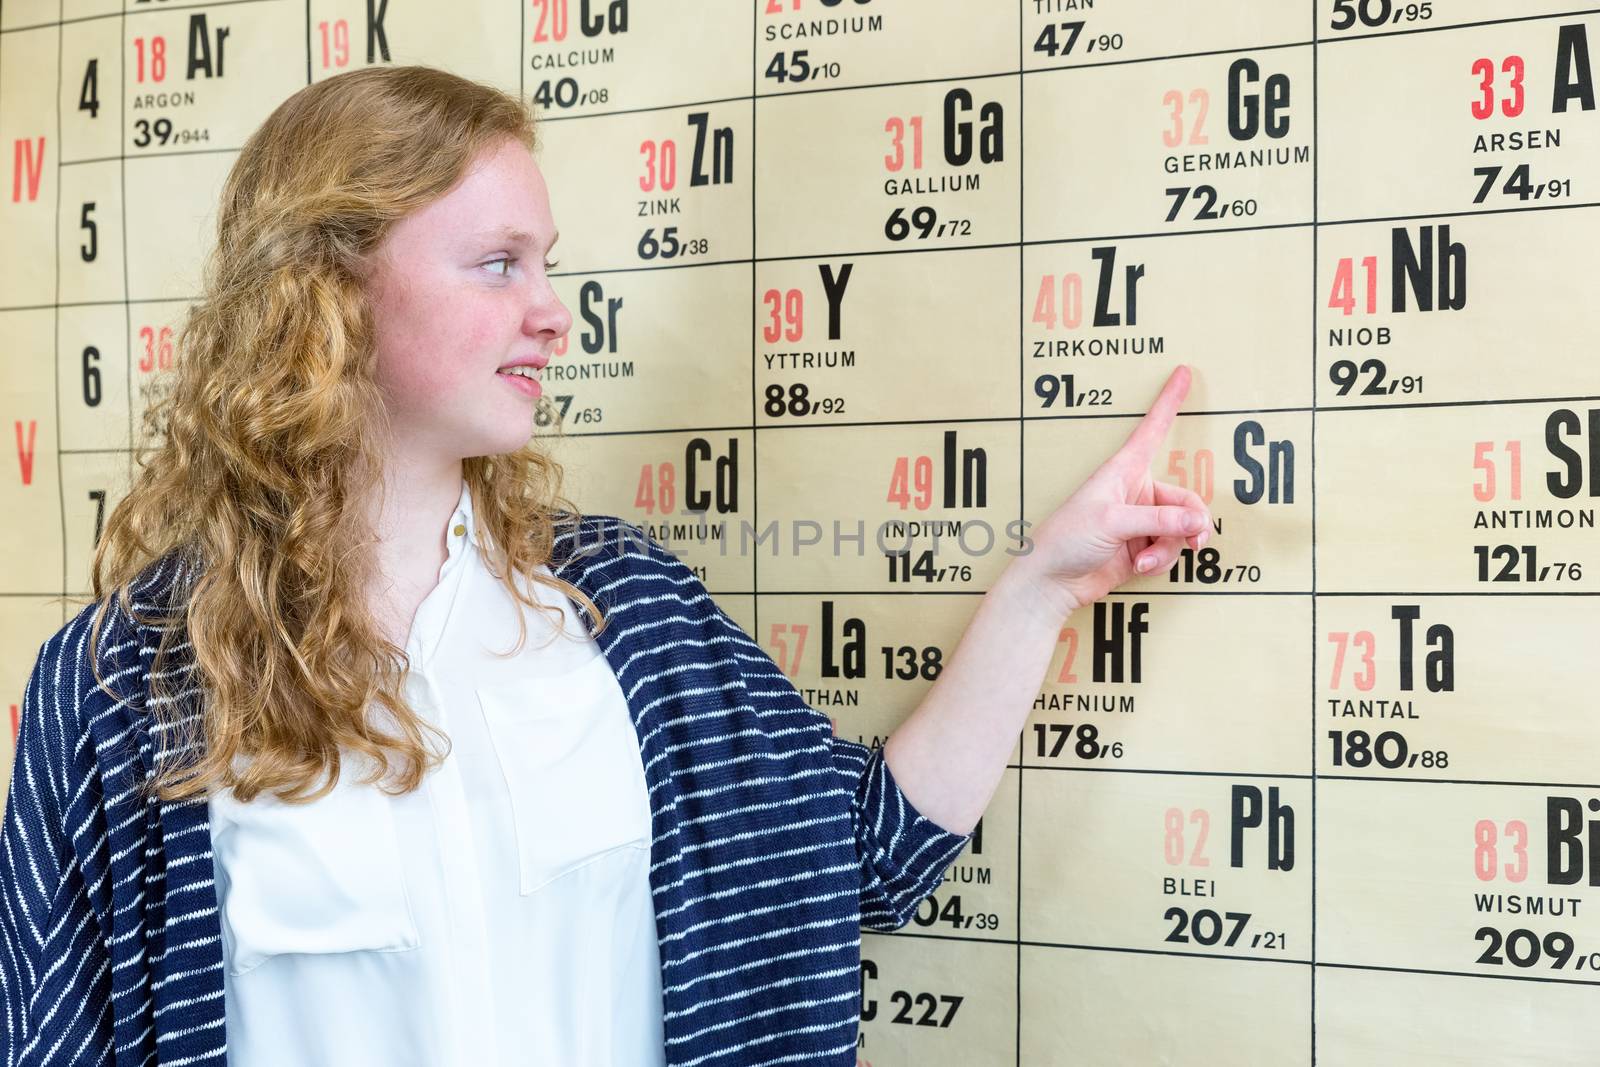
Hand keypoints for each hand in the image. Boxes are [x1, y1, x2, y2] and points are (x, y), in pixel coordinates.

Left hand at [1008, 365, 1211, 619]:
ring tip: (1146, 559)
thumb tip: (1196, 521)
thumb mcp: (1113, 521)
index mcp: (1123, 471)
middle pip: (1184, 499)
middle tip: (1194, 538)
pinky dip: (1160, 561)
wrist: (1052, 581)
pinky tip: (1139, 566)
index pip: (1152, 429)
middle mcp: (1134, 492)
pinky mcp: (1140, 548)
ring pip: (1180, 529)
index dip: (1168, 402)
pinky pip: (1169, 551)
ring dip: (1170, 547)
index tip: (1183, 372)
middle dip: (1191, 521)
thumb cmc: (1067, 539)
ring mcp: (1139, 521)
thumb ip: (1159, 520)